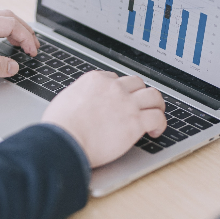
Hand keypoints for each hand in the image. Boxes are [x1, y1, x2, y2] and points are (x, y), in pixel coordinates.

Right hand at [41, 72, 166, 167]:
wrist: (63, 140)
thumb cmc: (59, 127)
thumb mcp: (65, 100)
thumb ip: (79, 97)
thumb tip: (81, 104)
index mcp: (95, 80)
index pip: (116, 78)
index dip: (120, 90)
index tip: (121, 100)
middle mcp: (113, 88)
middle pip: (137, 83)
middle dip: (140, 94)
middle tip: (141, 105)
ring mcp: (126, 103)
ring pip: (154, 96)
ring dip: (156, 105)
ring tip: (155, 115)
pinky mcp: (135, 122)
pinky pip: (158, 117)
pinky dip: (160, 124)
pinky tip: (154, 131)